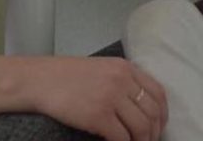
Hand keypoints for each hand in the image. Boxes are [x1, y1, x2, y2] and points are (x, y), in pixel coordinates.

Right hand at [34, 57, 167, 140]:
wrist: (39, 80)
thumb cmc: (66, 76)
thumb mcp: (101, 68)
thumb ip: (122, 81)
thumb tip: (140, 107)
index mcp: (124, 68)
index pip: (158, 93)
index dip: (163, 114)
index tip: (159, 126)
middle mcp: (122, 80)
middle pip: (153, 112)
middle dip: (154, 132)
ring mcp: (111, 98)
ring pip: (141, 128)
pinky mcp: (98, 116)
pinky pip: (122, 138)